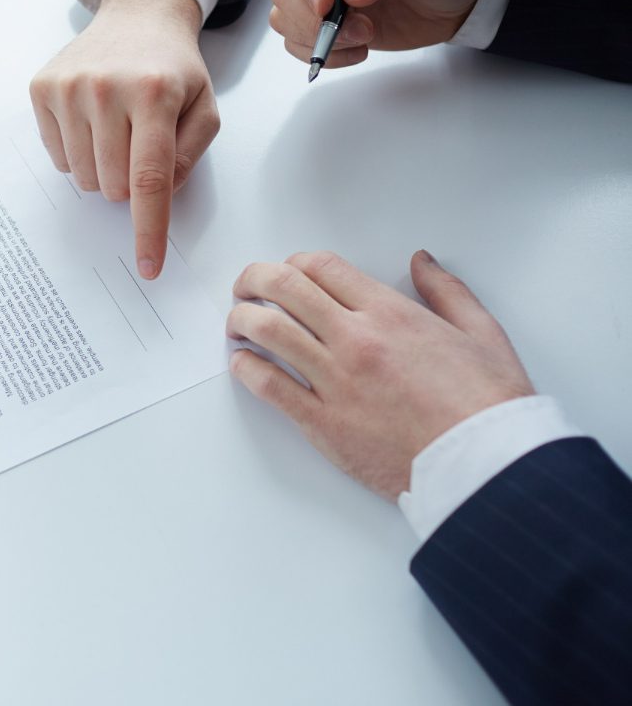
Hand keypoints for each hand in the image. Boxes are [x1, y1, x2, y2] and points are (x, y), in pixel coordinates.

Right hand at [29, 0, 218, 277]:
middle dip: (130, 183)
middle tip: (140, 145)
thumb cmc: (173, 67)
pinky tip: (92, 122)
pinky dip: (78, 153)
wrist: (137, 16)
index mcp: (154, 93)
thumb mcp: (204, 106)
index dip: (148, 229)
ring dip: (103, 169)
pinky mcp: (42, 88)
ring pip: (83, 177)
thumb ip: (189, 154)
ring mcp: (68, 87)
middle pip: (113, 185)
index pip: (148, 179)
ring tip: (117, 131)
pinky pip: (58, 157)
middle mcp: (106, 88)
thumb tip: (158, 196)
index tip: (148, 266)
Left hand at [226, 249, 533, 498]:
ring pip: (267, 330)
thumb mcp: (482, 333)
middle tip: (246, 288)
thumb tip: (421, 262)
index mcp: (390, 313)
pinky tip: (243, 365)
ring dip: (242, 320)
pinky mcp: (324, 423)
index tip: (288, 274)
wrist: (488, 466)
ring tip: (238, 324)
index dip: (295, 263)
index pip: (321, 266)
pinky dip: (246, 369)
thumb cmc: (489, 405)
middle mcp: (356, 339)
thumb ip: (446, 291)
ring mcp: (336, 381)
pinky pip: (268, 386)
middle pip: (283, 287)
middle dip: (254, 280)